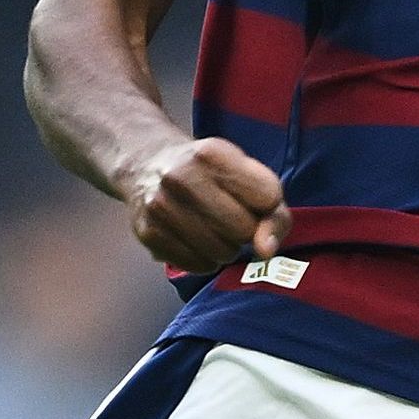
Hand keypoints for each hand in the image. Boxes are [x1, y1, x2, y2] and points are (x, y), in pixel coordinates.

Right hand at [122, 136, 285, 270]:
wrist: (145, 163)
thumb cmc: (207, 172)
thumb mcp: (243, 172)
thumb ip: (273, 211)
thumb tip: (265, 251)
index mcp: (211, 153)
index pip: (268, 196)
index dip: (267, 203)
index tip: (251, 197)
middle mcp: (182, 177)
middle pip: (244, 229)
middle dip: (245, 228)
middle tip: (229, 214)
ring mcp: (161, 206)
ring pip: (224, 253)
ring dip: (226, 247)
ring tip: (211, 226)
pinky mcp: (148, 233)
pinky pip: (200, 265)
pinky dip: (206, 259)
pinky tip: (195, 239)